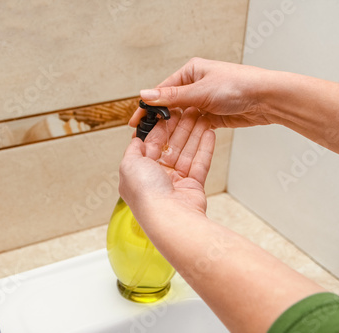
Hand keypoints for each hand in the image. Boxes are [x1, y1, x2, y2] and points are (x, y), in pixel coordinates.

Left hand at [119, 107, 215, 223]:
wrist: (169, 217)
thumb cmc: (146, 194)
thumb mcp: (129, 165)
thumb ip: (132, 150)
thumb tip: (135, 139)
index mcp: (139, 171)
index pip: (151, 143)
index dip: (162, 127)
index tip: (170, 112)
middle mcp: (157, 176)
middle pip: (171, 145)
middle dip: (181, 127)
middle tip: (191, 110)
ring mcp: (176, 181)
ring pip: (187, 152)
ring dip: (195, 134)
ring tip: (203, 117)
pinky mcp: (193, 186)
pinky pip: (200, 163)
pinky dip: (205, 148)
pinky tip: (209, 133)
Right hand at [129, 57, 272, 128]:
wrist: (267, 98)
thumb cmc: (239, 85)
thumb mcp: (200, 91)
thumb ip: (172, 97)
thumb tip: (146, 95)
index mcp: (190, 72)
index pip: (162, 91)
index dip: (148, 107)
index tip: (136, 120)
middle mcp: (196, 85)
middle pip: (171, 105)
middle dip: (160, 121)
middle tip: (147, 136)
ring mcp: (204, 101)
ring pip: (182, 117)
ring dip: (174, 129)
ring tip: (161, 142)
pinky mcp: (212, 116)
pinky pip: (195, 125)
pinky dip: (188, 133)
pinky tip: (179, 141)